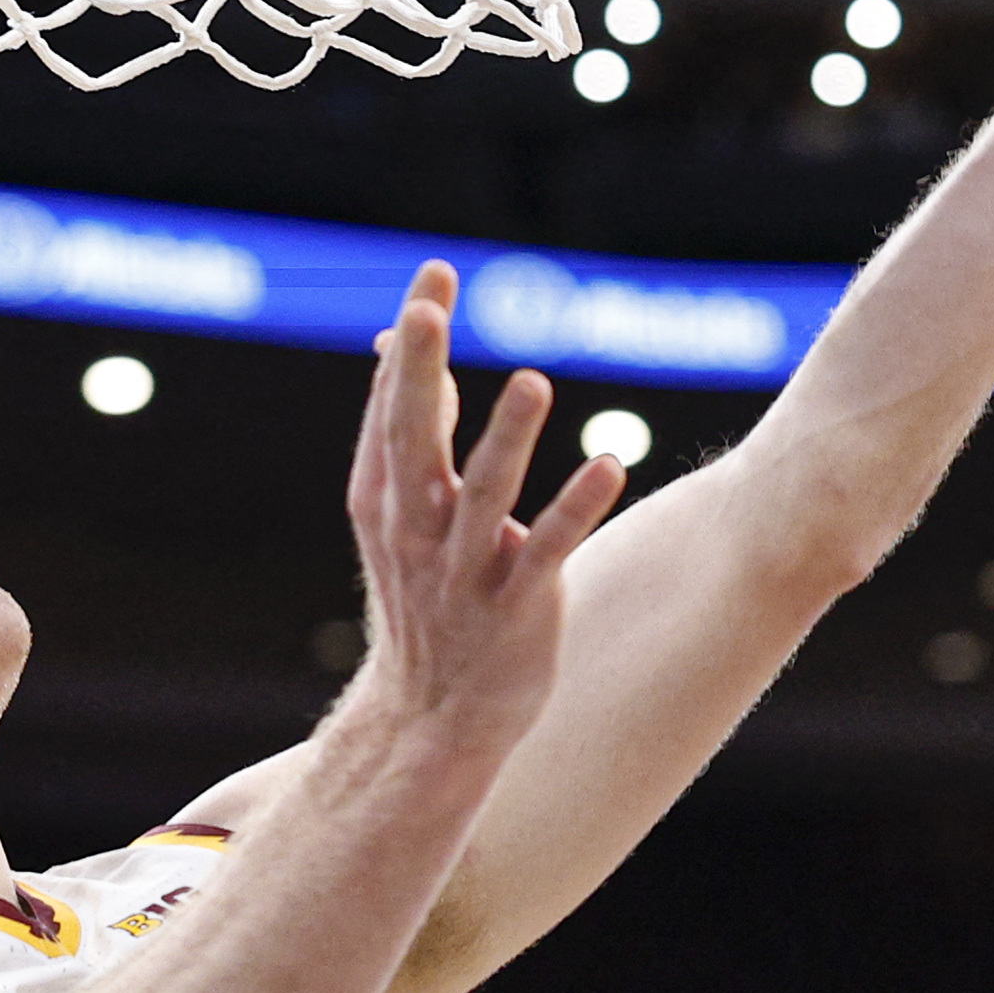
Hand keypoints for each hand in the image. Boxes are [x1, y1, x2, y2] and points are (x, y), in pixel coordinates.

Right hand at [341, 264, 623, 752]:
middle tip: (434, 306)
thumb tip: (400, 341)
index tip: (434, 275)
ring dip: (507, 439)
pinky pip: (545, 552)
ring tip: (532, 380)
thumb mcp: (401, 510)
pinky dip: (574, 509)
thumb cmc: (426, 595)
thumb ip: (407, 426)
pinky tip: (609, 464)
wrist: (431, 716)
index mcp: (384, 499)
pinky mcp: (515, 609)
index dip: (413, 344)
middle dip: (424, 372)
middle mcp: (415, 530)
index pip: (393, 408)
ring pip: (484, 496)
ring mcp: (463, 572)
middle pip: (415, 441)